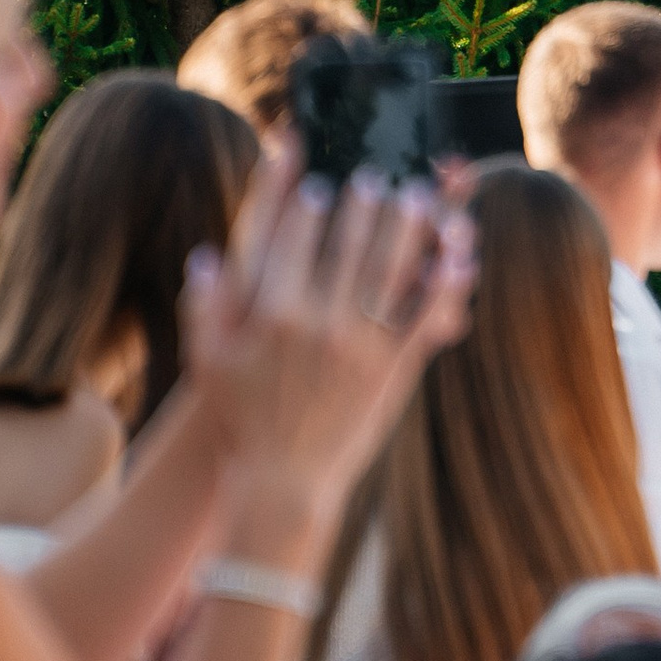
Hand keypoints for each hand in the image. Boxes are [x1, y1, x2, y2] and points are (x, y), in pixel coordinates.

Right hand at [183, 144, 475, 528]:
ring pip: (389, 271)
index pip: (291, 244)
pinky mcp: (392, 370)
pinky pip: (423, 317)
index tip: (318, 186)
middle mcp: (319, 323)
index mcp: (273, 315)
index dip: (306, 209)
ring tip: (414, 200)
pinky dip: (442, 285)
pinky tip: (455, 258)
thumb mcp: (209, 362)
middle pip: (347, 247)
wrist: (282, 481)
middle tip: (374, 179)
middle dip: (363, 206)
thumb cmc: (243, 420)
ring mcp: (360, 345)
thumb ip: (205, 306)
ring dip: (405, 229)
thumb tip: (205, 256)